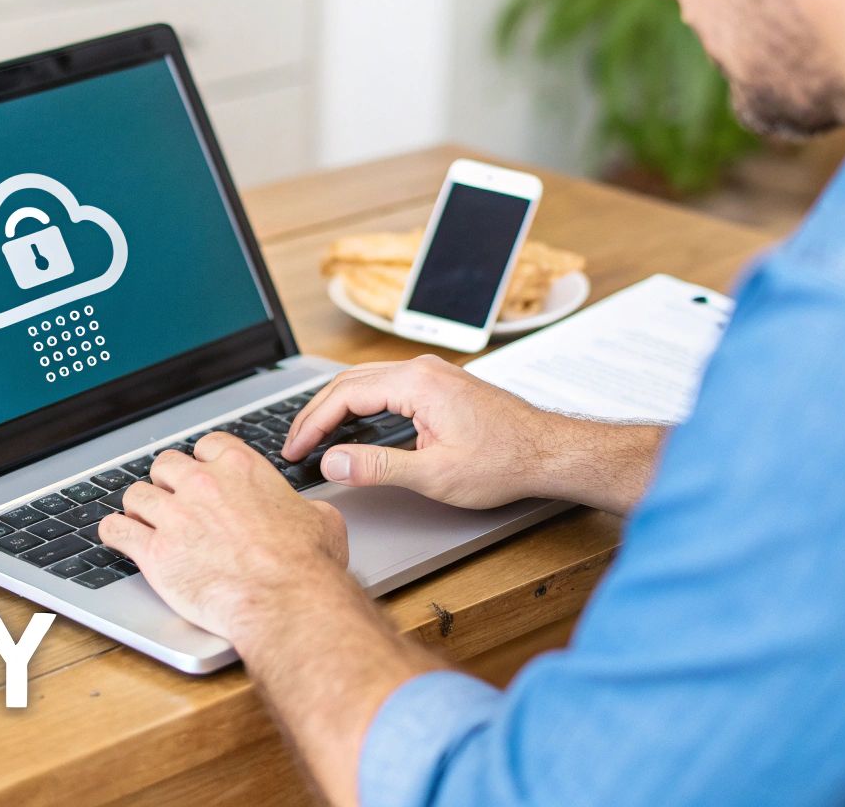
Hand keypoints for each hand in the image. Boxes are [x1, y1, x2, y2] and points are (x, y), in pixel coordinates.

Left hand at [99, 432, 354, 643]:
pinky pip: (116, 530)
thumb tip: (310, 512)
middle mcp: (202, 484)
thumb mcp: (321, 520)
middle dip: (167, 482)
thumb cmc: (307, 565)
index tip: (202, 474)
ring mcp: (175, 516)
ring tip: (142, 520)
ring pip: (136, 495)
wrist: (286, 601)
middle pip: (165, 465)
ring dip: (139, 507)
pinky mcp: (155, 552)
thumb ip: (303, 506)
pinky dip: (114, 533)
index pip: (206, 445)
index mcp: (241, 468)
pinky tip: (117, 536)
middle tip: (173, 501)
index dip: (203, 461)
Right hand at [283, 354, 632, 510]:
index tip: (295, 450)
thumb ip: (377, 467)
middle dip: (316, 414)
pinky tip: (352, 426)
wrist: (550, 453)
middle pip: (349, 383)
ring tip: (314, 437)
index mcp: (417, 383)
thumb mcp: (435, 474)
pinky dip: (359, 406)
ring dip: (336, 408)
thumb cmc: (505, 461)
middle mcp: (422, 370)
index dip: (311, 424)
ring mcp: (432, 374)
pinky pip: (386, 387)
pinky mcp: (440, 385)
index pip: (344, 395)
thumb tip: (332, 461)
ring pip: (366, 383)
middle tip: (294, 444)